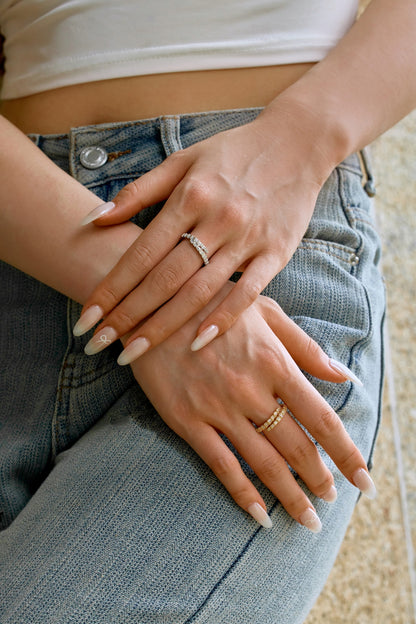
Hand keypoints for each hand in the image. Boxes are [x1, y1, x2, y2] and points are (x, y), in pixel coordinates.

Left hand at [74, 110, 329, 360]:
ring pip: (200, 291)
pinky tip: (198, 342)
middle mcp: (216, 219)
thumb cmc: (233, 153)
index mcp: (189, 196)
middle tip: (98, 345)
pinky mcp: (276, 253)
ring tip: (134, 353)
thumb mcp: (183, 160)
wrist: (296, 142)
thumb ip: (139, 191)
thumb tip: (95, 218)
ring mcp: (247, 239)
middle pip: (164, 279)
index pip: (141, 253)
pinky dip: (224, 318)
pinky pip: (248, 292)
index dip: (111, 288)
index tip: (88, 318)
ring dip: (164, 326)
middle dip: (127, 315)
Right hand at [126, 284, 373, 531]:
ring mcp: (217, 408)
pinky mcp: (187, 420)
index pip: (322, 418)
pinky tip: (260, 515)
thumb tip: (343, 376)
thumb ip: (304, 346)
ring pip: (263, 462)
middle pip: (297, 447)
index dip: (347, 452)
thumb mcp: (264, 311)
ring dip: (290, 495)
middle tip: (332, 500)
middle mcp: (251, 390)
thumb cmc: (214, 303)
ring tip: (308, 519)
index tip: (363, 478)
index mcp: (274, 362)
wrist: (153, 304)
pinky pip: (220, 464)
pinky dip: (243, 493)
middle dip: (321, 479)